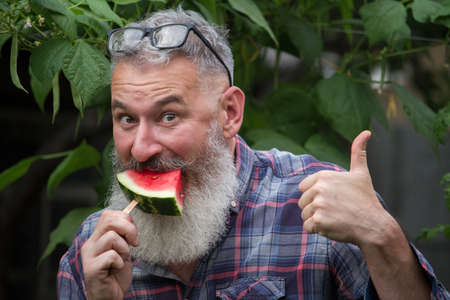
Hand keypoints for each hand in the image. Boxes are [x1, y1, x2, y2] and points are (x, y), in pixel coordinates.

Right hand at [81, 210, 138, 299]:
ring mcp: (89, 256)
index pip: (108, 215)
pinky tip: (117, 268)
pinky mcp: (92, 268)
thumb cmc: (116, 274)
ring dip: (124, 248)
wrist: (110, 297)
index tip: (133, 233)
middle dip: (128, 228)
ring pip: (111, 237)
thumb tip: (130, 218)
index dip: (125, 218)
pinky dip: (120, 261)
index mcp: (97, 237)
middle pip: (108, 220)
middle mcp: (90, 244)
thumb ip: (122, 235)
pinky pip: (111, 255)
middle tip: (134, 242)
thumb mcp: (122, 250)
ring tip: (123, 259)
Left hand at [298, 130, 391, 245]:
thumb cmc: (366, 200)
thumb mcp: (361, 173)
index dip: (316, 196)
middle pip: (303, 202)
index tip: (333, 199)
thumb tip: (366, 132)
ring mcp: (318, 204)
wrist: (374, 225)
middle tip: (336, 211)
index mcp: (323, 176)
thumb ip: (358, 152)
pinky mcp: (319, 220)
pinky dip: (318, 230)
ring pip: (304, 215)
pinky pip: (307, 227)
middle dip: (315, 209)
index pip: (303, 188)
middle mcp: (319, 188)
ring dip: (316, 220)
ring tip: (335, 218)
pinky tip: (333, 227)